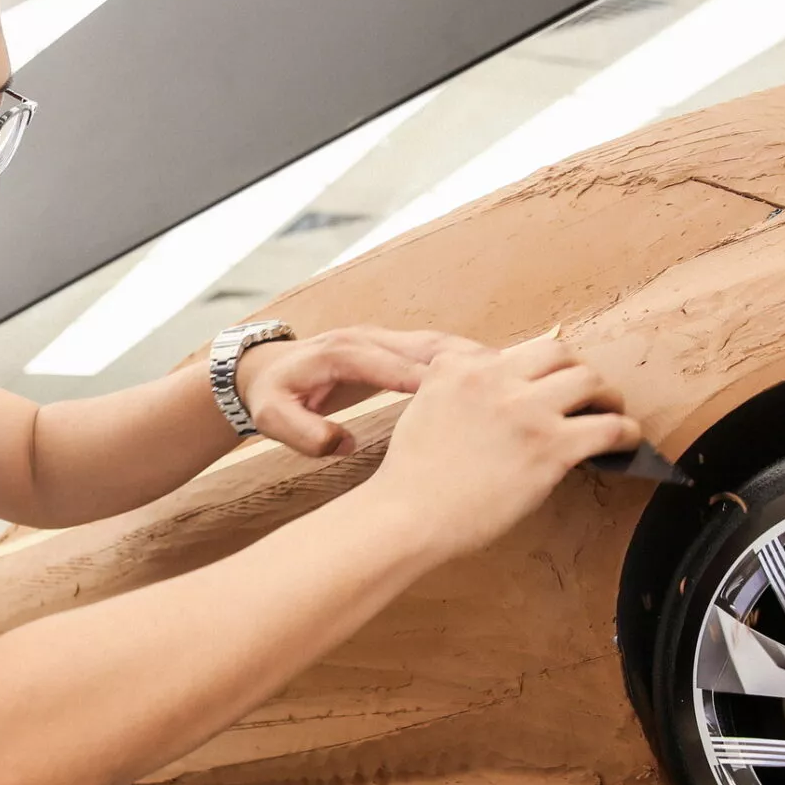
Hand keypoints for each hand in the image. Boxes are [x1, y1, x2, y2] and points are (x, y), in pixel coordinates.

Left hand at [235, 327, 488, 457]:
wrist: (264, 370)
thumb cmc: (271, 397)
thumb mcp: (273, 419)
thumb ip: (304, 434)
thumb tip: (341, 445)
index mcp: (339, 354)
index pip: (388, 364)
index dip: (423, 379)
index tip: (461, 396)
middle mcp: (366, 339)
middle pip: (425, 346)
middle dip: (468, 362)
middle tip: (512, 382)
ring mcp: (382, 340)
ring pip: (438, 345)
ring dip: (476, 359)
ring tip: (520, 378)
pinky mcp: (393, 349)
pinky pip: (436, 352)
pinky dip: (468, 362)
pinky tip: (498, 379)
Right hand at [364, 339, 641, 561]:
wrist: (408, 515)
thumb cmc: (412, 477)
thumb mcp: (423, 408)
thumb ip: (455, 389)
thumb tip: (494, 398)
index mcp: (460, 368)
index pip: (514, 351)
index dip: (537, 370)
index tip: (546, 386)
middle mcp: (496, 380)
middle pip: (558, 353)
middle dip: (576, 371)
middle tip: (584, 394)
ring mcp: (526, 411)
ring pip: (590, 380)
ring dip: (606, 395)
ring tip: (610, 412)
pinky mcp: (551, 447)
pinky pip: (610, 427)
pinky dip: (626, 432)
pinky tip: (626, 442)